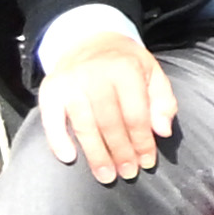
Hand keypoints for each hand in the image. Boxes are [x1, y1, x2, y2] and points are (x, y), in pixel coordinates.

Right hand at [36, 27, 179, 180]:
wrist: (89, 39)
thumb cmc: (125, 62)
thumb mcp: (152, 73)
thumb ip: (163, 101)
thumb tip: (162, 131)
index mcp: (125, 70)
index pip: (136, 115)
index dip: (142, 142)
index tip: (146, 162)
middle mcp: (95, 75)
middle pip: (110, 124)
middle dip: (120, 153)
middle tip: (127, 174)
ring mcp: (70, 83)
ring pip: (84, 126)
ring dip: (96, 155)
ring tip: (106, 176)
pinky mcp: (50, 89)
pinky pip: (51, 119)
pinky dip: (58, 140)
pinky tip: (69, 158)